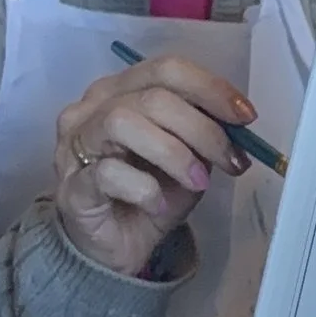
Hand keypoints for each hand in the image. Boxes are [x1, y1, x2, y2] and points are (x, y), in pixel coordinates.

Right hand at [51, 55, 251, 280]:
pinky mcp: (70, 185)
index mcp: (122, 91)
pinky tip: (159, 206)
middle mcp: (92, 108)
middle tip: (230, 162)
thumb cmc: (150, 193)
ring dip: (174, 154)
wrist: (115, 246)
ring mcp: (74, 144)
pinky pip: (107, 173)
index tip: (245, 116)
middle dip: (202, 129)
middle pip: (153, 96)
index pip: (166, 69)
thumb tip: (238, 120)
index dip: (210, 88)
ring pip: (123, 122)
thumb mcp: (189, 158)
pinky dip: (145, 189)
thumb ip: (204, 133)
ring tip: (198, 183)